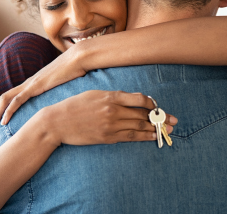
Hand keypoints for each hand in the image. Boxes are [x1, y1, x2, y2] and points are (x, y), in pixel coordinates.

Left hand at [0, 46, 87, 128]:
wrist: (78, 59)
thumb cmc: (76, 71)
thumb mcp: (66, 86)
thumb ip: (62, 93)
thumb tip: (68, 105)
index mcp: (34, 83)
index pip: (14, 96)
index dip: (6, 108)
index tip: (4, 121)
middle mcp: (29, 83)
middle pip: (5, 97)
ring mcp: (31, 84)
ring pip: (6, 98)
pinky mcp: (35, 86)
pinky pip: (17, 100)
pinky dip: (9, 110)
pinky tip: (5, 121)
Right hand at [41, 90, 177, 145]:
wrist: (57, 122)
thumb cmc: (73, 106)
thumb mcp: (92, 94)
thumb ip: (111, 96)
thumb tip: (129, 100)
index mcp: (109, 97)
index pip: (139, 99)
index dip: (152, 103)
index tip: (156, 106)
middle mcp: (113, 110)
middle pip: (143, 114)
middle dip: (160, 117)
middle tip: (173, 120)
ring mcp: (111, 125)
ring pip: (139, 126)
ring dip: (156, 128)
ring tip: (168, 129)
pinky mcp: (107, 137)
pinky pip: (130, 137)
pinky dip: (144, 137)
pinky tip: (153, 137)